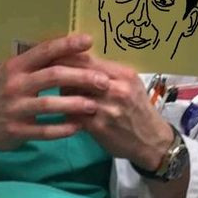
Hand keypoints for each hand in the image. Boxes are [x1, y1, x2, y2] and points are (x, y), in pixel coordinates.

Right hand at [0, 33, 110, 152]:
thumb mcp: (10, 71)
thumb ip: (34, 62)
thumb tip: (68, 47)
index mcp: (15, 66)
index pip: (44, 51)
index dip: (67, 45)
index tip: (89, 41)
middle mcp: (14, 85)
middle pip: (53, 76)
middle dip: (81, 77)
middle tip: (103, 81)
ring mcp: (14, 109)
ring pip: (50, 104)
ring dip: (75, 104)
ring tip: (94, 106)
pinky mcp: (16, 131)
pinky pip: (44, 130)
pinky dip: (62, 129)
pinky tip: (78, 127)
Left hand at [59, 52, 173, 170]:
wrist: (152, 141)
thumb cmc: (138, 110)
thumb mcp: (130, 85)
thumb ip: (107, 73)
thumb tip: (77, 62)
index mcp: (124, 74)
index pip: (88, 59)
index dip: (66, 57)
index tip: (52, 57)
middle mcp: (116, 89)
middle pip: (78, 74)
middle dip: (60, 74)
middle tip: (46, 74)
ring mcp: (107, 108)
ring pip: (72, 94)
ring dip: (61, 94)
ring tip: (57, 95)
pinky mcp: (98, 127)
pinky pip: (73, 114)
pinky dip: (65, 112)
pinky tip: (63, 112)